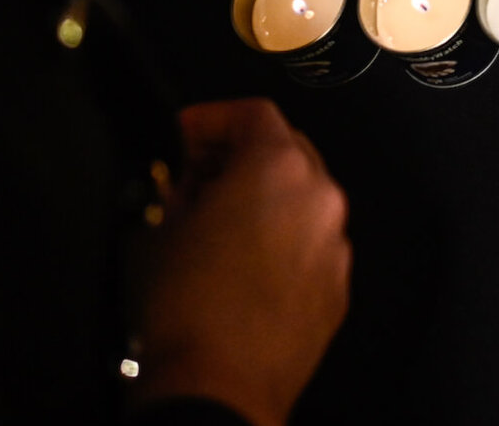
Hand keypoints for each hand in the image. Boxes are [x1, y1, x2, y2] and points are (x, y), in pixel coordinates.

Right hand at [131, 99, 350, 425]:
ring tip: (216, 223)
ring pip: (303, 201)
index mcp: (280, 169)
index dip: (213, 118)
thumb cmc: (185, 306)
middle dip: (240, 157)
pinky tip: (245, 265)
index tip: (185, 135)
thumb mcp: (160, 228)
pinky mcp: (339, 286)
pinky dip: (283, 241)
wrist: (218, 386)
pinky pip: (311, 246)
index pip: (255, 113)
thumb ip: (180, 187)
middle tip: (196, 176)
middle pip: (287, 152)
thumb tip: (187, 181)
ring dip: (264, 200)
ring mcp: (337, 244)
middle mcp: (322, 197)